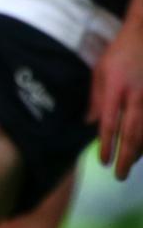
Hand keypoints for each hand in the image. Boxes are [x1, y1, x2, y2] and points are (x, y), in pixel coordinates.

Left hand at [89, 24, 142, 179]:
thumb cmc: (120, 52)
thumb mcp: (99, 71)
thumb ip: (95, 98)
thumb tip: (89, 124)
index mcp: (115, 88)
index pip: (109, 123)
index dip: (107, 145)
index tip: (104, 162)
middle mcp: (136, 94)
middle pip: (132, 132)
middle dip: (126, 156)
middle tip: (120, 175)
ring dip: (140, 150)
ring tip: (132, 165)